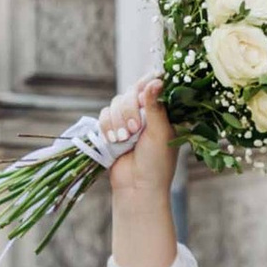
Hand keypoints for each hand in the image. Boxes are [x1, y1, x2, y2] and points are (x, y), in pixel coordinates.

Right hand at [102, 77, 178, 266]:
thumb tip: (156, 79)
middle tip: (134, 130)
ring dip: (117, 121)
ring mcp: (127, 120)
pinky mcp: (112, 129)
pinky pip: (104, 115)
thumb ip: (155, 105)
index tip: (143, 92)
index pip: (152, 85)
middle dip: (129, 110)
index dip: (146, 85)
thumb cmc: (156, 163)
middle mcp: (145, 113)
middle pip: (130, 92)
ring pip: (115, 103)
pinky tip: (114, 141)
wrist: (136, 188)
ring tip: (124, 140)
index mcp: (162, 111)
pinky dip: (107, 127)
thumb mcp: (160, 132)